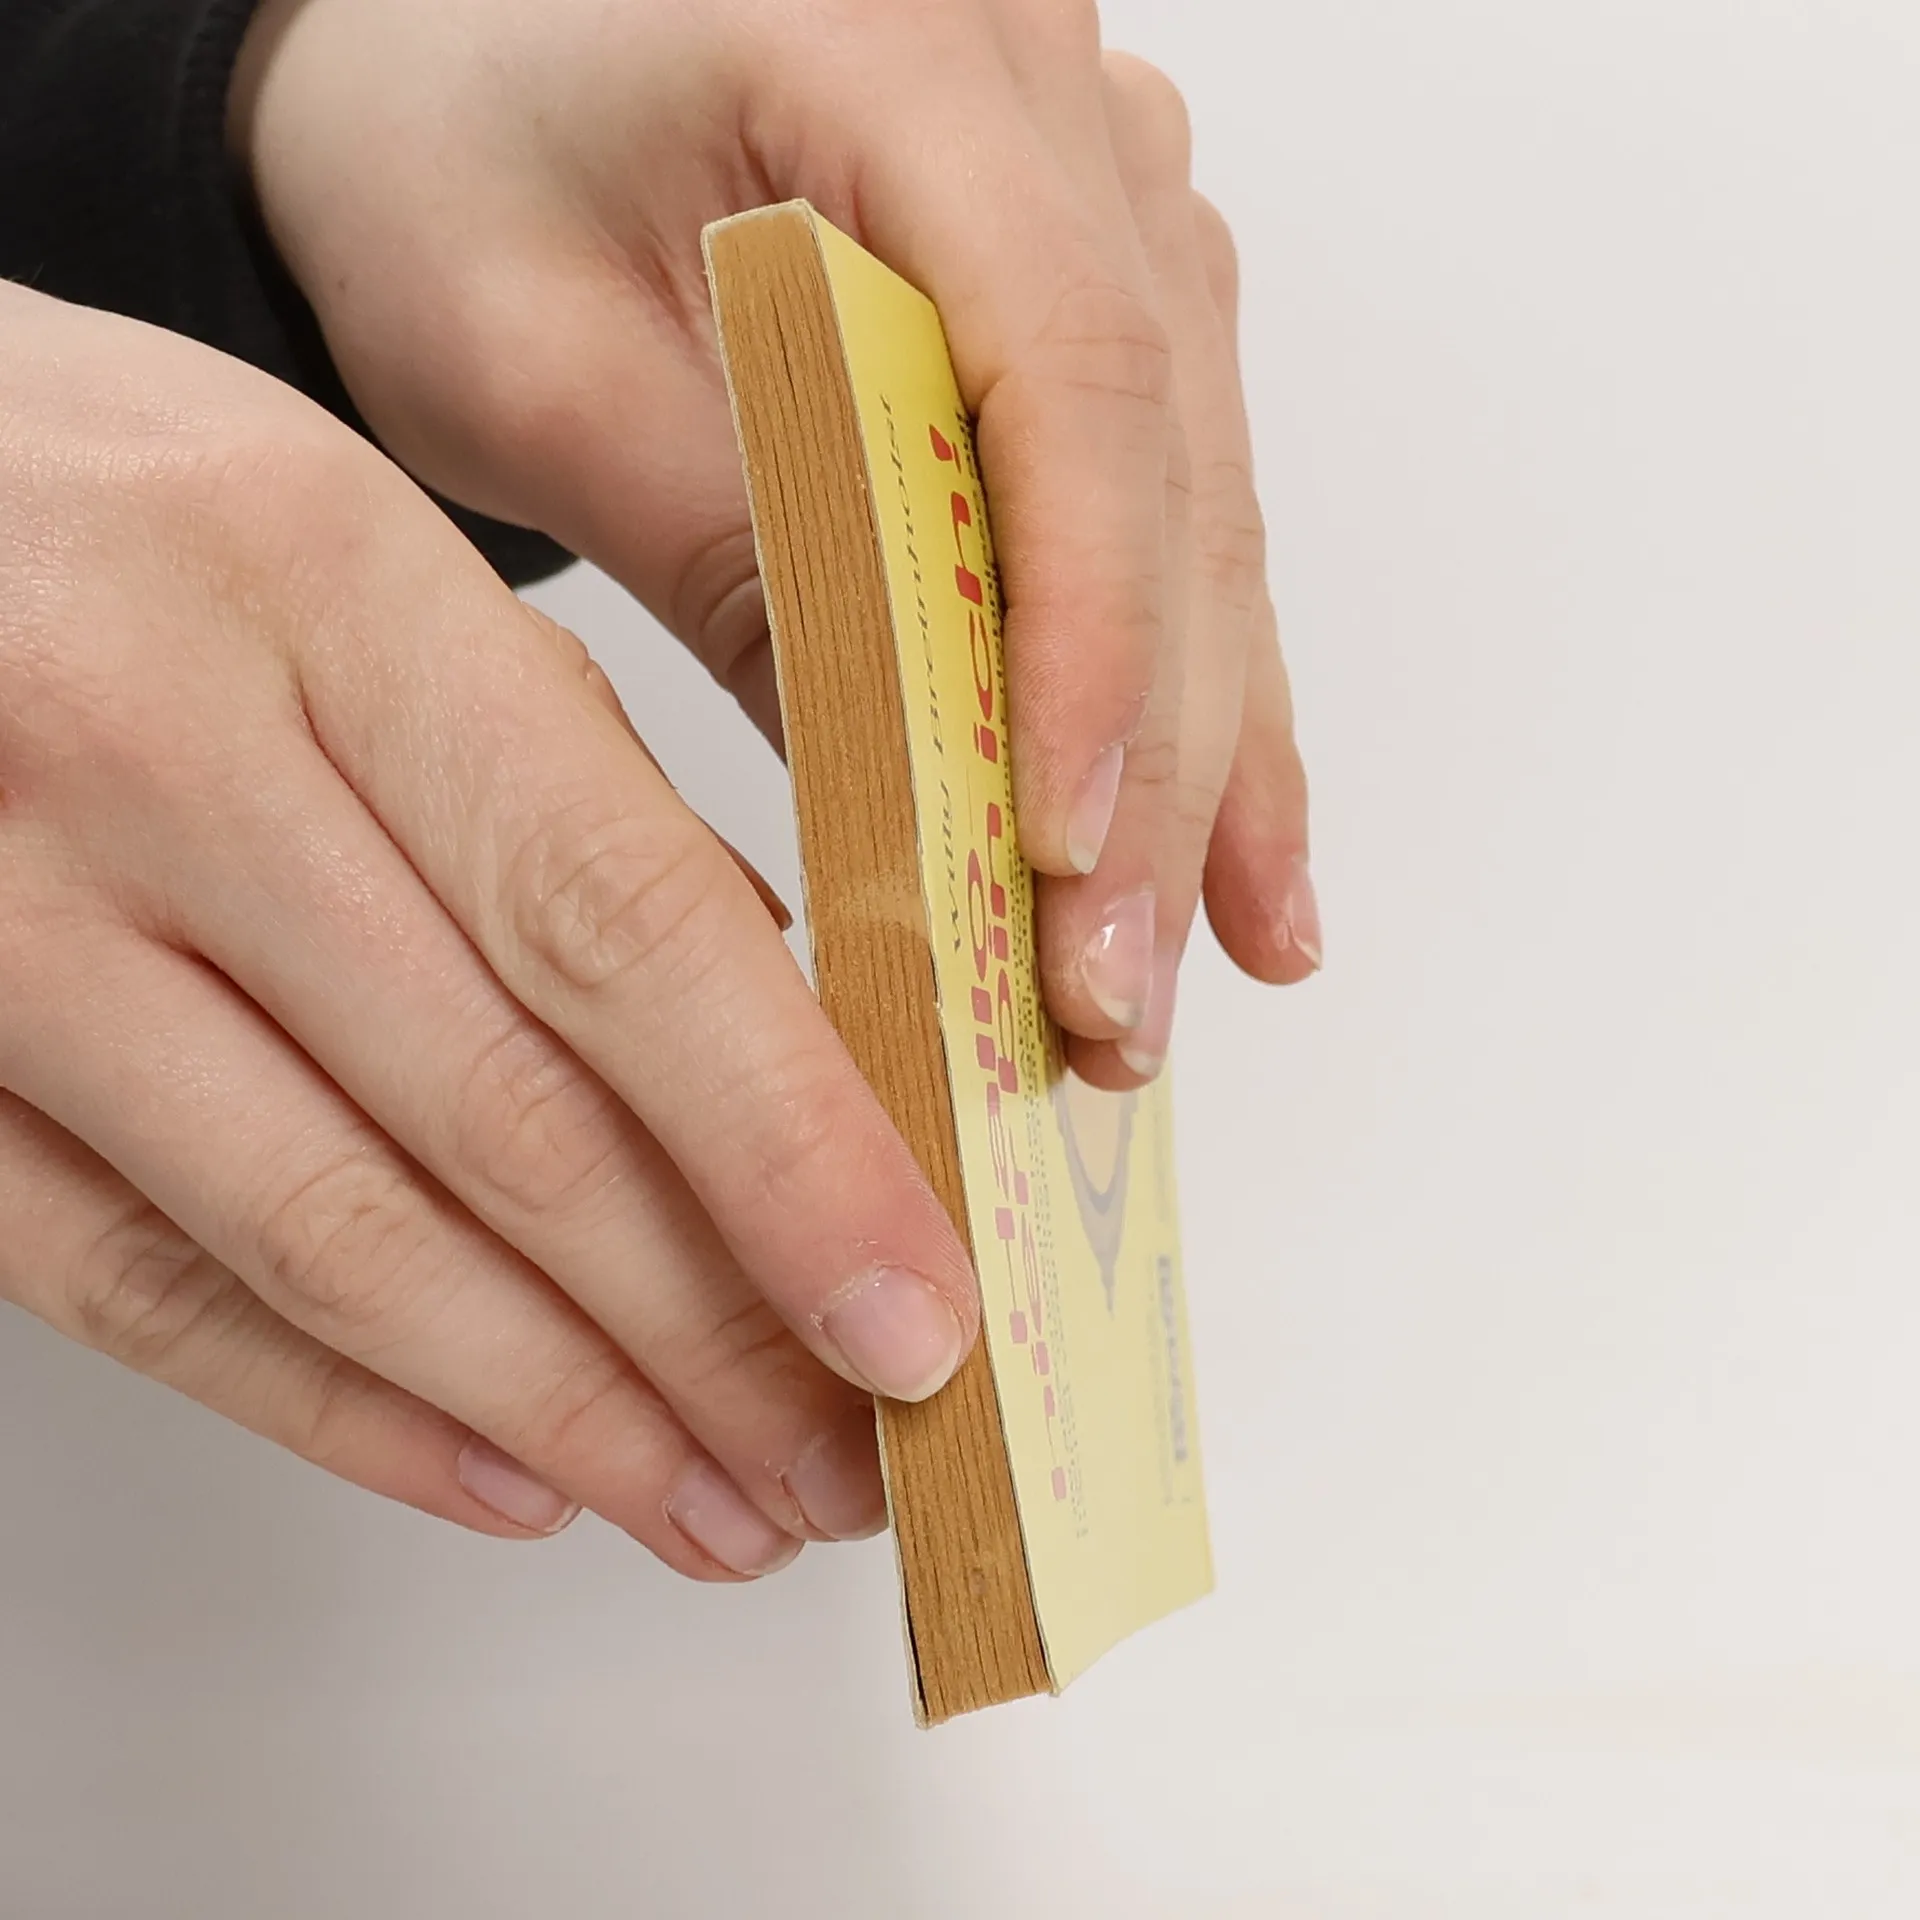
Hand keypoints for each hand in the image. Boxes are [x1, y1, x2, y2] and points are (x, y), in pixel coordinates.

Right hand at [0, 284, 981, 1573]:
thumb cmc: (128, 514)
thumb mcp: (370, 556)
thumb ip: (570, 776)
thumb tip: (772, 1012)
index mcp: (327, 587)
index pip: (616, 921)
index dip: (786, 1147)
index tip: (909, 1309)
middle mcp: (150, 752)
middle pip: (498, 1113)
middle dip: (703, 1331)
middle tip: (843, 1457)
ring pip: (328, 1234)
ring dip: (553, 1408)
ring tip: (707, 1504)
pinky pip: (131, 1280)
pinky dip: (334, 1404)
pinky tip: (497, 1468)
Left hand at [233, 0, 1319, 1088]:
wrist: (443, 77)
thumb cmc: (441, 172)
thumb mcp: (534, 370)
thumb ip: (736, 564)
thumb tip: (919, 818)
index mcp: (890, 39)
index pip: (1066, 366)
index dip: (1088, 630)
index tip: (1058, 847)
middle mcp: (1046, 91)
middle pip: (1165, 466)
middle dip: (1152, 762)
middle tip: (1112, 991)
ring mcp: (1098, 183)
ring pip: (1202, 505)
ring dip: (1200, 760)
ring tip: (1172, 972)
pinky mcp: (1100, 281)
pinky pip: (1180, 503)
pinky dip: (1196, 697)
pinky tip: (1231, 855)